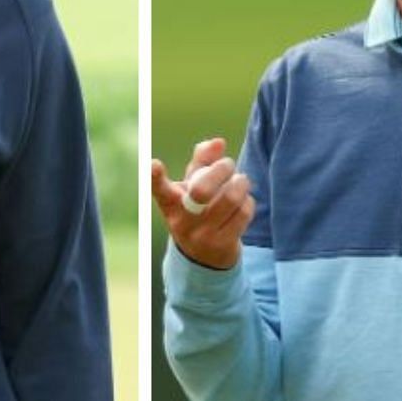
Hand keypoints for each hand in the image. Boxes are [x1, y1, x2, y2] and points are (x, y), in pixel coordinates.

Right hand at [149, 137, 254, 270]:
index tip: (154, 164)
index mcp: (170, 203)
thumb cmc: (198, 209)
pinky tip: (243, 203)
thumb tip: (218, 142)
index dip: (155, 177)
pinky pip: (243, 214)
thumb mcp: (193, 185)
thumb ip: (203, 160)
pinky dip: (247, 202)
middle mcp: (182, 221)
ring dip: (240, 183)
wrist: (205, 258)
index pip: (160, 189)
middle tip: (229, 164)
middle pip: (202, 190)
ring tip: (241, 181)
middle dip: (221, 170)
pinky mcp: (222, 245)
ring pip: (229, 199)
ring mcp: (202, 235)